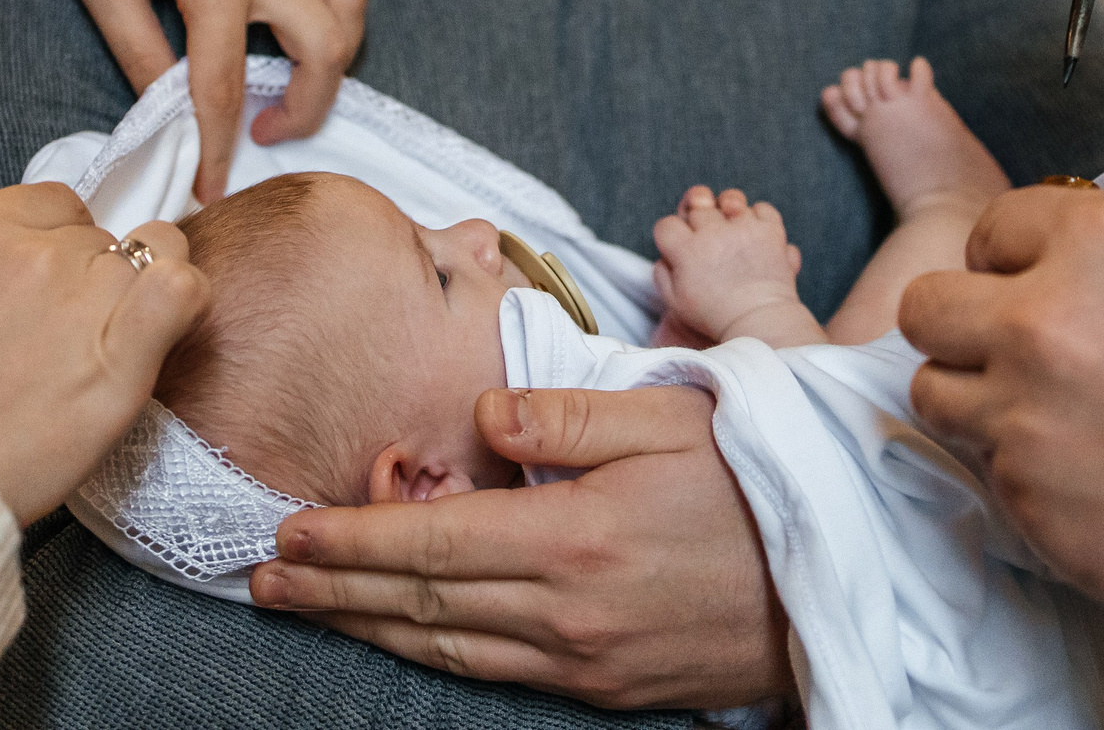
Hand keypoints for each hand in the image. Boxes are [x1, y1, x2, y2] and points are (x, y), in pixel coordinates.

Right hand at [0, 183, 208, 522]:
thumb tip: (47, 258)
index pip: (60, 206)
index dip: (61, 251)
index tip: (45, 299)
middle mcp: (29, 249)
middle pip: (101, 239)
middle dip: (89, 285)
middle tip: (55, 350)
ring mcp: (77, 295)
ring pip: (145, 263)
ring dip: (129, 305)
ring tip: (87, 362)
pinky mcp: (118, 354)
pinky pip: (182, 290)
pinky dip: (183, 304)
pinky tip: (159, 335)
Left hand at [48, 0, 367, 196]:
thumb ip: (140, 54)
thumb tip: (167, 114)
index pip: (225, 86)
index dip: (220, 148)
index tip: (212, 190)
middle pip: (325, 49)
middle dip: (307, 107)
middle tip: (263, 129)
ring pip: (352, 2)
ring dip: (335, 51)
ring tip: (292, 75)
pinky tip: (304, 12)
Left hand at [250, 386, 790, 710]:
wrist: (841, 581)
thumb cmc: (757, 482)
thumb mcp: (671, 417)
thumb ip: (566, 414)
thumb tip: (481, 416)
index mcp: (572, 538)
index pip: (431, 540)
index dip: (351, 537)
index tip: (289, 531)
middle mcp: (564, 612)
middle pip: (420, 601)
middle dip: (333, 588)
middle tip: (262, 578)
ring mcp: (582, 661)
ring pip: (446, 649)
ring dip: (366, 627)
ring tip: (305, 608)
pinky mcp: (605, 688)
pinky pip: (496, 673)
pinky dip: (432, 654)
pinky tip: (401, 636)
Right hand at [652, 185, 811, 346]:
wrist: (760, 322)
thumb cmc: (716, 316)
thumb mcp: (675, 302)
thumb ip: (663, 272)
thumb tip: (667, 254)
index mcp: (687, 251)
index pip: (667, 224)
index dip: (670, 233)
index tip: (680, 245)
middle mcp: (713, 234)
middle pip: (697, 205)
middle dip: (698, 217)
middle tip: (707, 237)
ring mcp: (744, 229)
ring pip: (729, 199)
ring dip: (728, 209)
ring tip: (731, 226)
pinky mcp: (770, 231)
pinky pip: (762, 208)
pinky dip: (758, 217)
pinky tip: (754, 233)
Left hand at [899, 186, 1103, 639]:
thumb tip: (1092, 271)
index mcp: (1096, 241)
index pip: (995, 227)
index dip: (1010, 260)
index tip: (1026, 285)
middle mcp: (1039, 315)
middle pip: (928, 305)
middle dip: (959, 325)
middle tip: (1002, 352)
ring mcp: (1020, 407)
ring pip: (933, 391)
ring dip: (973, 400)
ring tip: (1033, 421)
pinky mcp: (1022, 492)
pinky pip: (984, 471)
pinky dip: (1020, 474)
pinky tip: (1078, 481)